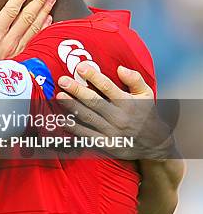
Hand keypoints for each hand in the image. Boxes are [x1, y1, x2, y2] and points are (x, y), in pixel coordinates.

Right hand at [0, 0, 55, 74]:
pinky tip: (49, 20)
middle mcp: (9, 42)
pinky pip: (35, 40)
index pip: (10, 12)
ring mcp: (17, 50)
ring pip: (34, 27)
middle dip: (38, 0)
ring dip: (44, 11)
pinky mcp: (20, 57)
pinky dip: (43, 28)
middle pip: (27, 17)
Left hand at [56, 64, 175, 159]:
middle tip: (62, 80)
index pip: (108, 87)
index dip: (94, 77)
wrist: (155, 145)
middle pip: (94, 102)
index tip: (80, 67)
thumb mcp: (147, 95)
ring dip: (72, 107)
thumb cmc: (147, 114)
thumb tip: (120, 68)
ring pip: (88, 118)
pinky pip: (86, 135)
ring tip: (58, 97)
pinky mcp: (105, 144)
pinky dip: (74, 128)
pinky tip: (62, 119)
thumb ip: (135, 79)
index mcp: (128, 103)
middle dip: (77, 90)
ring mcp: (111, 132)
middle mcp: (119, 117)